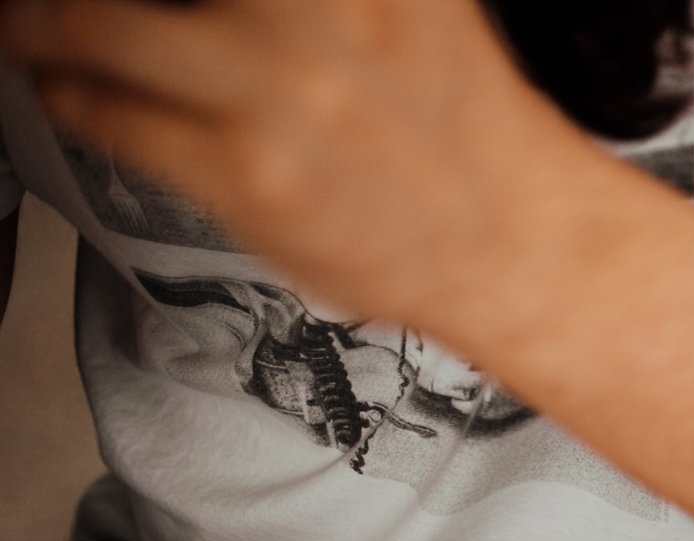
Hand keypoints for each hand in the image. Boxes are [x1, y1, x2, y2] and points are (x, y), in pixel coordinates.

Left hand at [0, 0, 613, 331]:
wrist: (527, 247)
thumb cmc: (471, 137)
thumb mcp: (410, 9)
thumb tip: (213, 1)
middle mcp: (328, 7)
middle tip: (50, 1)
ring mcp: (281, 88)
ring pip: (98, 25)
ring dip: (44, 24)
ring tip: (30, 26)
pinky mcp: (248, 170)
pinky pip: (115, 115)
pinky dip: (71, 95)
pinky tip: (69, 91)